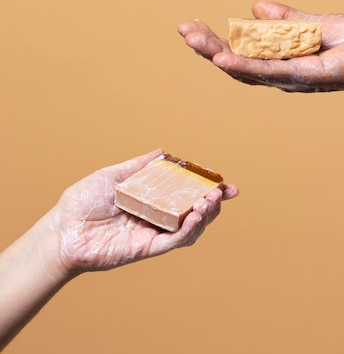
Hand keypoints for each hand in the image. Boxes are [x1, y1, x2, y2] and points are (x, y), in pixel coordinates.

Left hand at [51, 149, 238, 276]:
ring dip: (205, 215)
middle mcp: (155, 216)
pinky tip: (196, 216)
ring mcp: (152, 233)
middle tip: (221, 192)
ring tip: (209, 201)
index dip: (205, 188)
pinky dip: (189, 230)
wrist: (63, 228)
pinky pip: (174, 240)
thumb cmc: (82, 201)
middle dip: (212, 202)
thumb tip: (163, 152)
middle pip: (193, 210)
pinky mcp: (146, 248)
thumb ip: (139, 166)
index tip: (223, 182)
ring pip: (189, 228)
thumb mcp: (113, 175)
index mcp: (149, 198)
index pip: (184, 193)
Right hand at [178, 0, 343, 93]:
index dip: (215, 39)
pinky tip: (224, 58)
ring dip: (219, 55)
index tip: (192, 24)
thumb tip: (254, 6)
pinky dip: (246, 66)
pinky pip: (270, 72)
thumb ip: (285, 20)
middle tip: (183, 29)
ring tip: (194, 41)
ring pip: (247, 70)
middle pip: (237, 62)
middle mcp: (280, 72)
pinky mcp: (305, 78)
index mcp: (280, 58)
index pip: (240, 50)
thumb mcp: (313, 23)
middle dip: (207, 47)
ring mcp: (291, 77)